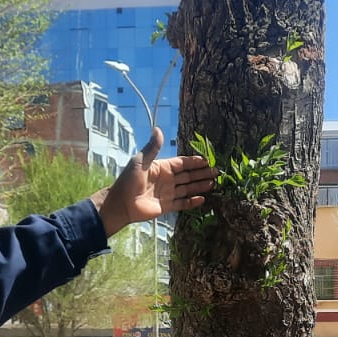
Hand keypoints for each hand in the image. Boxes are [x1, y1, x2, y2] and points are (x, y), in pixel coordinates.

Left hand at [94, 127, 215, 236]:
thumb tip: (158, 129)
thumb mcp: (140, 161)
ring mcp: (168, 193)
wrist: (121, 203)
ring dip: (200, 186)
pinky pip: (182, 203)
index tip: (207, 160)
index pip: (182, 163)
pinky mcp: (167, 206)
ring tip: (214, 183)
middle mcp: (167, 180)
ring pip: (187, 188)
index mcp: (162, 167)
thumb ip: (152, 148)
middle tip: (216, 172)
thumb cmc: (129, 180)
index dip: (194, 161)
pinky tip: (203, 199)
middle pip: (188, 175)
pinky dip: (192, 202)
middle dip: (201, 173)